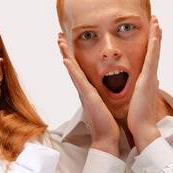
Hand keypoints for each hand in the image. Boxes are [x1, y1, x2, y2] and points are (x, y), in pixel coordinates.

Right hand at [57, 31, 118, 154]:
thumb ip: (105, 94)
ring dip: (65, 54)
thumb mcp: (106, 103)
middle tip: (59, 36)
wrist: (106, 136)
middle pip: (72, 66)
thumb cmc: (107, 122)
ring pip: (72, 69)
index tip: (69, 43)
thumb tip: (113, 87)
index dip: (73, 55)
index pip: (79, 69)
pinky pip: (78, 80)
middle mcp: (83, 90)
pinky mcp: (88, 97)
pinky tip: (66, 60)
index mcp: (88, 90)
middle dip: (65, 50)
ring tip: (59, 41)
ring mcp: (84, 93)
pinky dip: (72, 70)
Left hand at [126, 15, 162, 147]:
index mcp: (147, 80)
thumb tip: (147, 84)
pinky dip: (154, 46)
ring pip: (155, 52)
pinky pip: (151, 59)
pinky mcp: (148, 79)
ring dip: (156, 35)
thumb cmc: (138, 116)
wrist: (142, 127)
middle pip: (155, 51)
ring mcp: (151, 77)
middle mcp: (151, 76)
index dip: (153, 45)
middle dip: (156, 35)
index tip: (153, 31)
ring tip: (157, 21)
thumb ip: (142, 89)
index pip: (150, 58)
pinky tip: (155, 35)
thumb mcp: (139, 99)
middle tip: (156, 20)